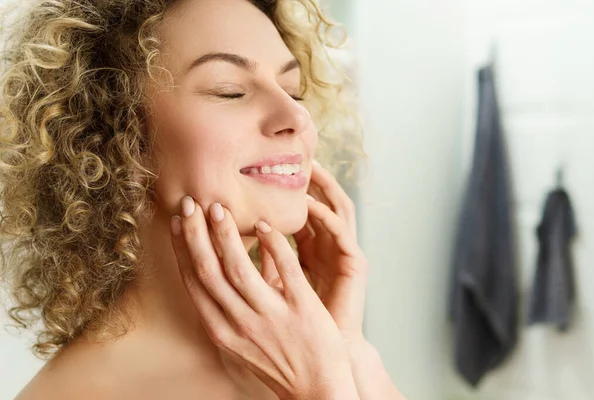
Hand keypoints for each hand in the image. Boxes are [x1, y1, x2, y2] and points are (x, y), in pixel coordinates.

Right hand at [170, 197, 358, 399]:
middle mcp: (241, 324)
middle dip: (196, 234)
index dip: (183, 250)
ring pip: (239, 268)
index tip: (179, 223)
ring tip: (219, 208)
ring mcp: (270, 317)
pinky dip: (273, 244)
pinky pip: (284, 269)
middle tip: (191, 203)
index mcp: (223, 331)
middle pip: (209, 271)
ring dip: (225, 234)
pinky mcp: (302, 309)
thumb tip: (226, 263)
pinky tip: (266, 225)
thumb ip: (234, 304)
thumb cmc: (280, 362)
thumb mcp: (245, 339)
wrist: (318, 391)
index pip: (195, 283)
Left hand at [264, 161, 368, 344]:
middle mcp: (330, 246)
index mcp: (313, 249)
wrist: (324, 360)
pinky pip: (342, 231)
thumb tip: (236, 240)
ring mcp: (345, 253)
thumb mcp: (277, 285)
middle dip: (306, 180)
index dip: (286, 189)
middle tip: (287, 156)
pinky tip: (308, 204)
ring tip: (302, 168)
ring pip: (336, 208)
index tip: (266, 171)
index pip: (300, 208)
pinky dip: (325, 215)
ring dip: (320, 188)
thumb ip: (265, 260)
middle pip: (321, 201)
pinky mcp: (355, 263)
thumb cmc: (298, 324)